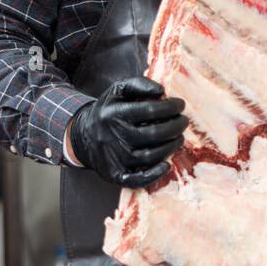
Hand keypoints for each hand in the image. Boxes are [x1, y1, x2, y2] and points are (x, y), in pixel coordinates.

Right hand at [68, 76, 187, 187]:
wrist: (82, 137)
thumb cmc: (108, 112)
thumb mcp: (117, 92)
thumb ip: (139, 85)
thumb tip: (161, 90)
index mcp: (114, 114)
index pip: (150, 111)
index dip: (171, 107)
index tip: (180, 105)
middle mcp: (114, 137)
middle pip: (154, 134)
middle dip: (176, 126)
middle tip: (184, 121)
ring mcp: (115, 158)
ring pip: (151, 156)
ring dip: (171, 146)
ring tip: (179, 137)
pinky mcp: (116, 175)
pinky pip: (138, 179)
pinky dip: (155, 174)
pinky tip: (167, 164)